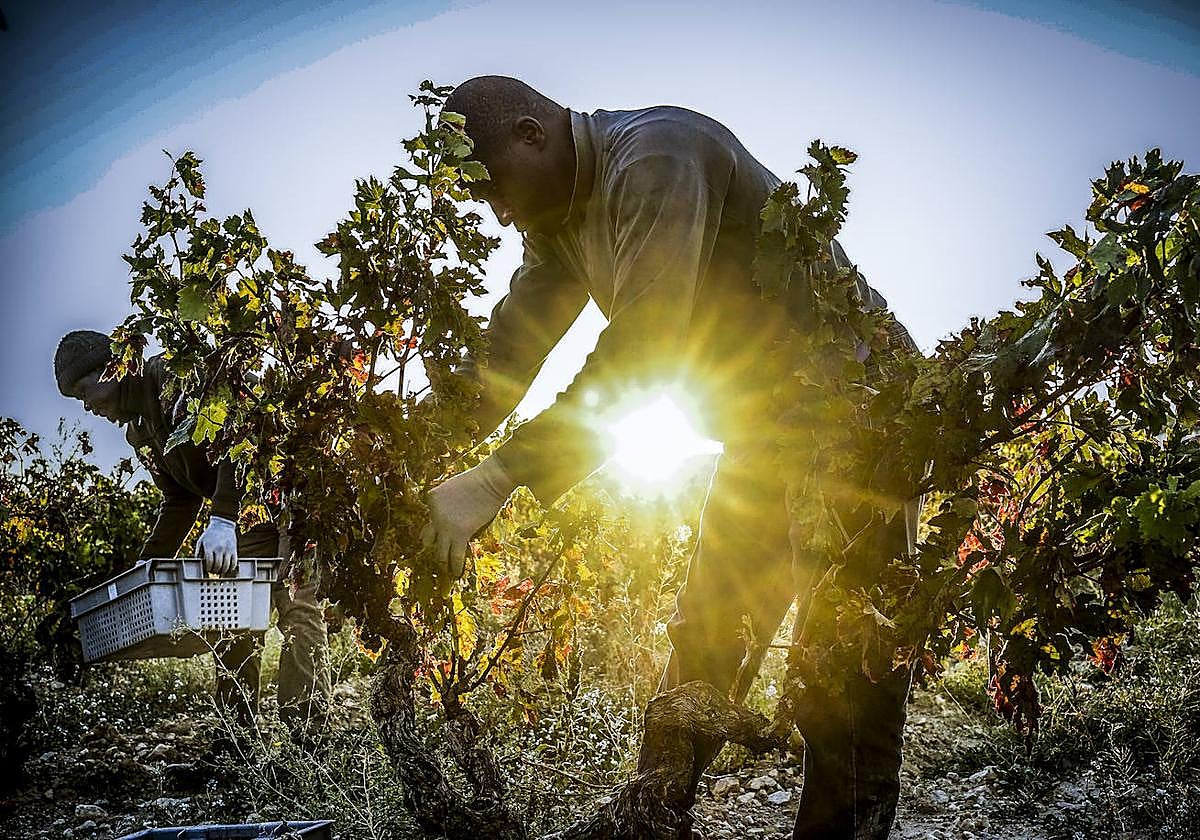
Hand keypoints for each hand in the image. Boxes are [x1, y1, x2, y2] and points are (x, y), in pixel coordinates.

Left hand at [197, 516, 237, 574]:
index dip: (208, 568)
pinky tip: (227, 569)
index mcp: (210, 547)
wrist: (223, 524)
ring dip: (222, 571)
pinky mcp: (234, 550)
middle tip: (213, 571)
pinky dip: (231, 568)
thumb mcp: (201, 541)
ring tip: (219, 571)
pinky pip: (234, 562)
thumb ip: (198, 553)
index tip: (207, 569)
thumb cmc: (210, 534)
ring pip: (226, 566)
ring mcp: (228, 549)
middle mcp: (219, 548)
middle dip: (214, 571)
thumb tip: (198, 564)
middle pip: (218, 565)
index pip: (209, 562)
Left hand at [421, 456, 516, 581]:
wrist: (491, 480)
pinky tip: (456, 574)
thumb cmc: (477, 480)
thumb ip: (447, 503)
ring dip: (442, 562)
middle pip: (427, 539)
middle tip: (438, 557)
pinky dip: (455, 567)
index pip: (429, 519)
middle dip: (433, 548)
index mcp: (431, 500)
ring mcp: (445, 525)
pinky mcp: (460, 533)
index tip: (442, 535)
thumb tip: (451, 517)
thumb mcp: (453, 487)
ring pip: (439, 551)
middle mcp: (434, 514)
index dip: (437, 528)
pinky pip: (455, 555)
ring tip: (445, 571)